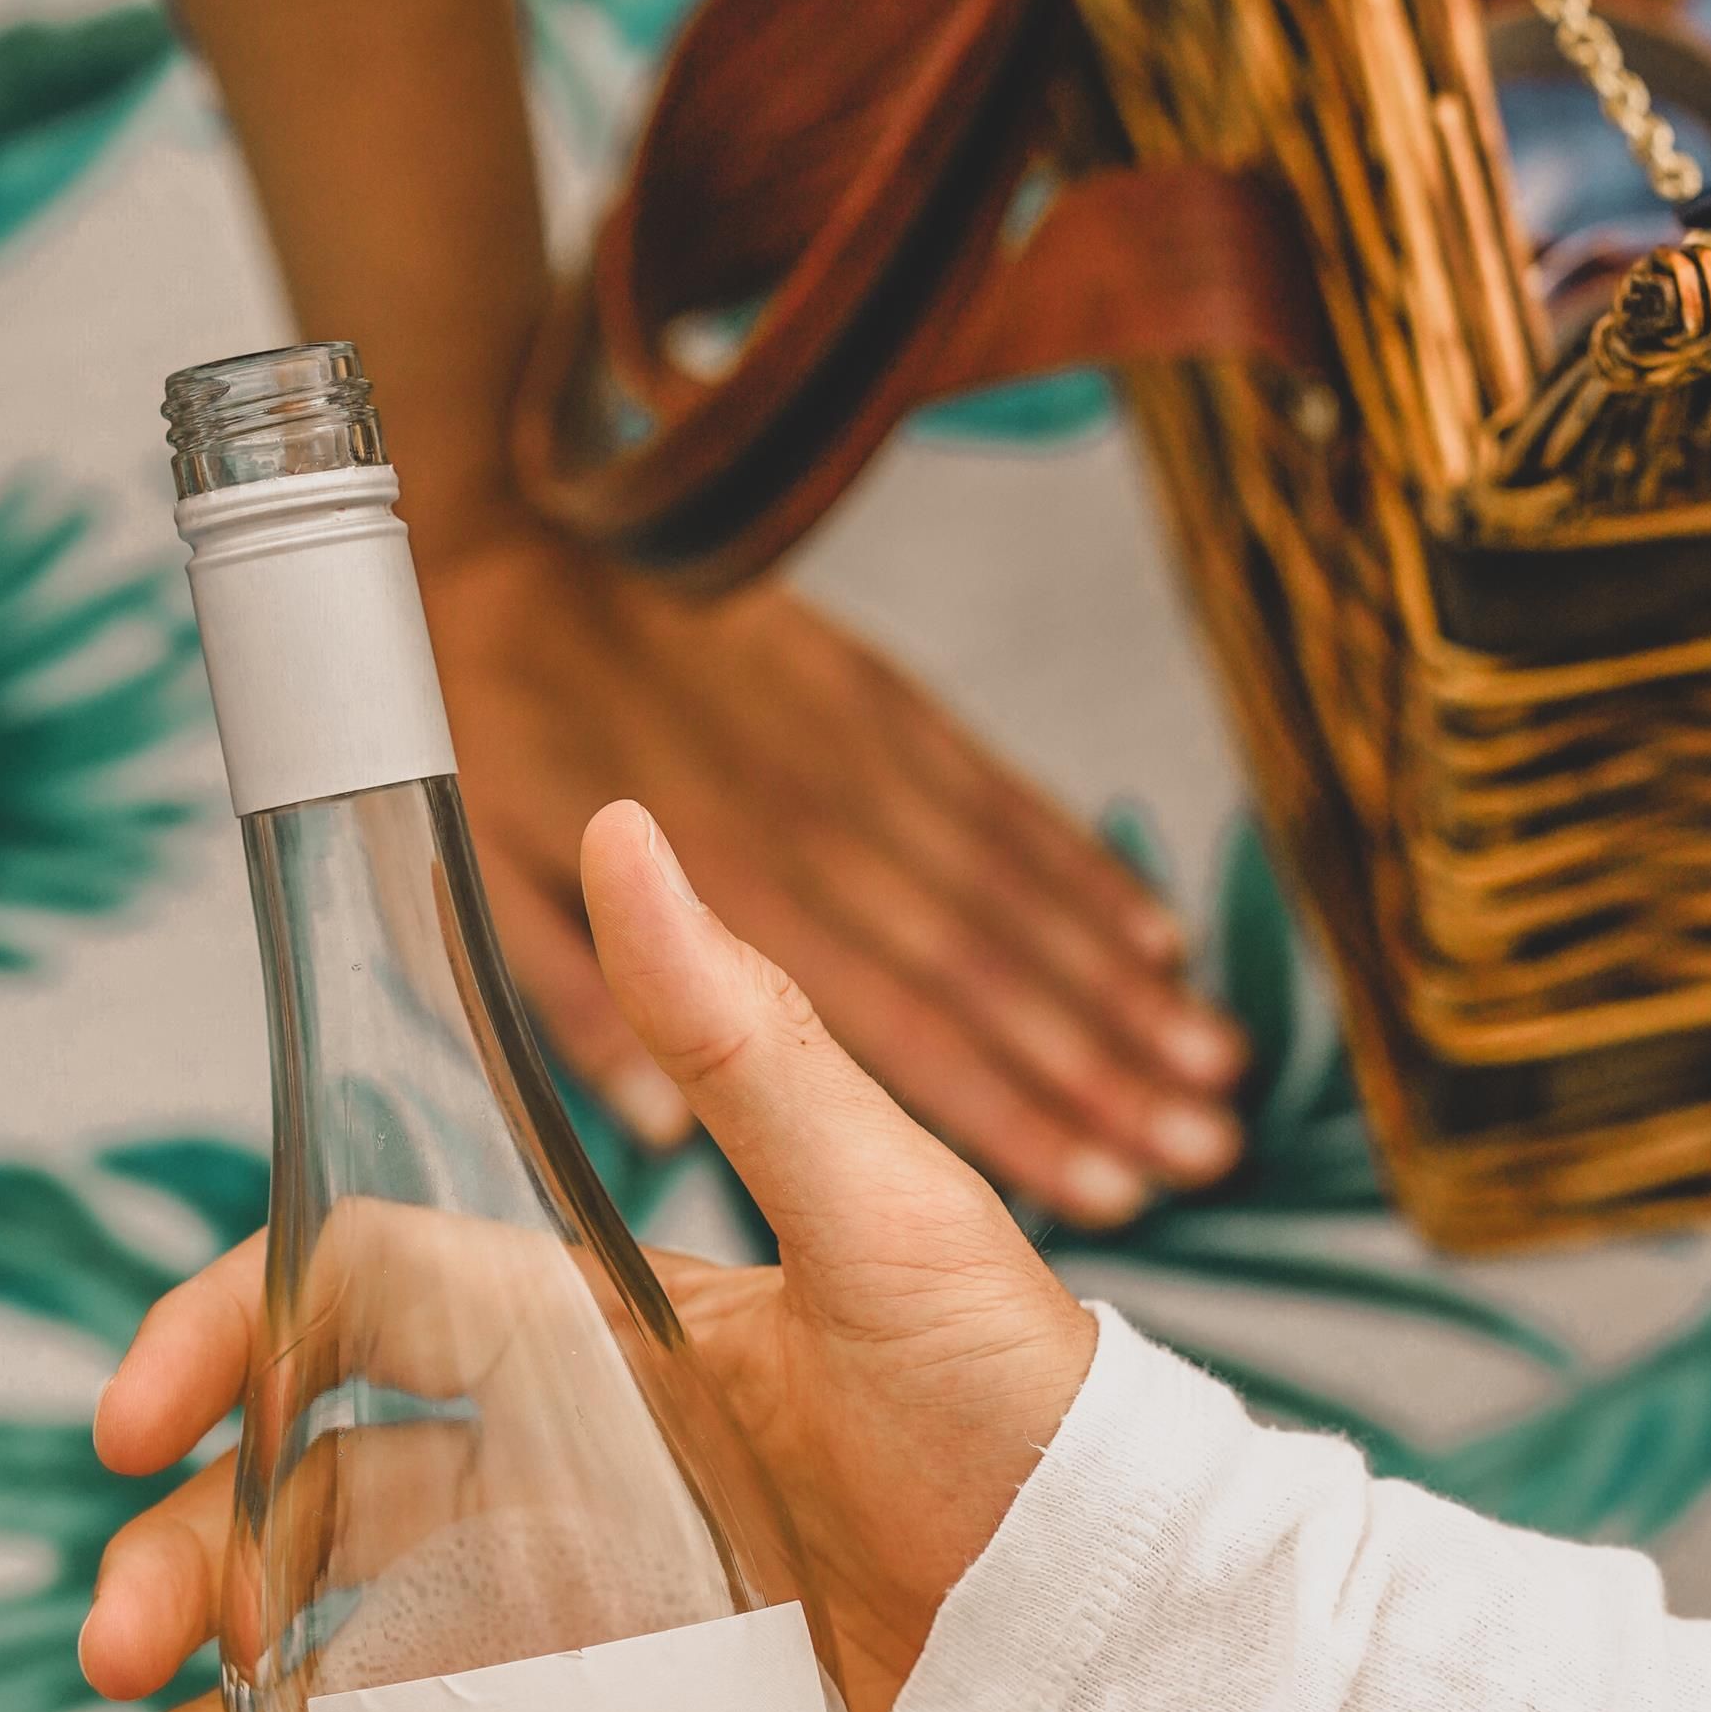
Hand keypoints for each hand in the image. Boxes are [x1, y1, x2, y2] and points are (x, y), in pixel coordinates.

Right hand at [84, 795, 1098, 1711]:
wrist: (1157, 1676)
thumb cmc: (1049, 1435)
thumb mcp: (903, 1232)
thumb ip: (754, 1051)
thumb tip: (631, 831)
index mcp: (617, 1357)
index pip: (367, 1313)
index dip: (234, 1343)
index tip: (135, 1423)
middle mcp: (591, 1508)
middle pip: (321, 1526)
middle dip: (193, 1579)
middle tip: (128, 1657)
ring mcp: (614, 1666)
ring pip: (360, 1696)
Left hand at [424, 524, 1244, 1223]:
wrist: (514, 519)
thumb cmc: (496, 723)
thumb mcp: (493, 881)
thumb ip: (581, 1012)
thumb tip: (654, 1135)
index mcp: (732, 890)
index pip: (898, 1031)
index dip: (1011, 1116)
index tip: (1107, 1192)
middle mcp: (822, 828)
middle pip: (990, 974)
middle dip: (1107, 1072)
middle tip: (1207, 1151)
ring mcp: (866, 760)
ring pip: (1018, 895)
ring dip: (1123, 988)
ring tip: (1217, 1070)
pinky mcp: (887, 705)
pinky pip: (1005, 802)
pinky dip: (1086, 874)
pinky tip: (1159, 939)